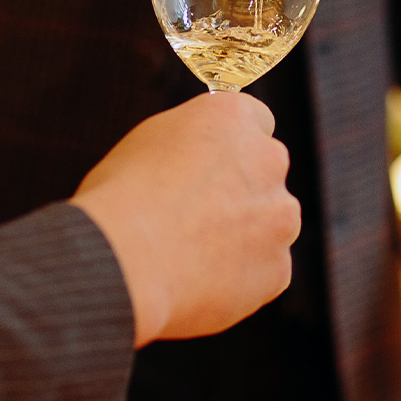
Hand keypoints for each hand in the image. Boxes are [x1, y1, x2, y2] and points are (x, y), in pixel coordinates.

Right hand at [70, 93, 299, 347]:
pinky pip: (262, 272)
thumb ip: (192, 142)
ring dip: (243, 237)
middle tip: (196, 220)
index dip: (230, 149)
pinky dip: (238, 280)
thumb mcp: (150, 142)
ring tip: (188, 257)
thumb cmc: (120, 200)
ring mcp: (280, 214)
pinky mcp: (278, 266)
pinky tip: (196, 283)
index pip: (255, 121)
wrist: (123, 261)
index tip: (213, 169)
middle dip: (240, 193)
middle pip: (264, 174)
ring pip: (268, 226)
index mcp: (234, 117)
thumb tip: (200, 157)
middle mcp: (270, 159)